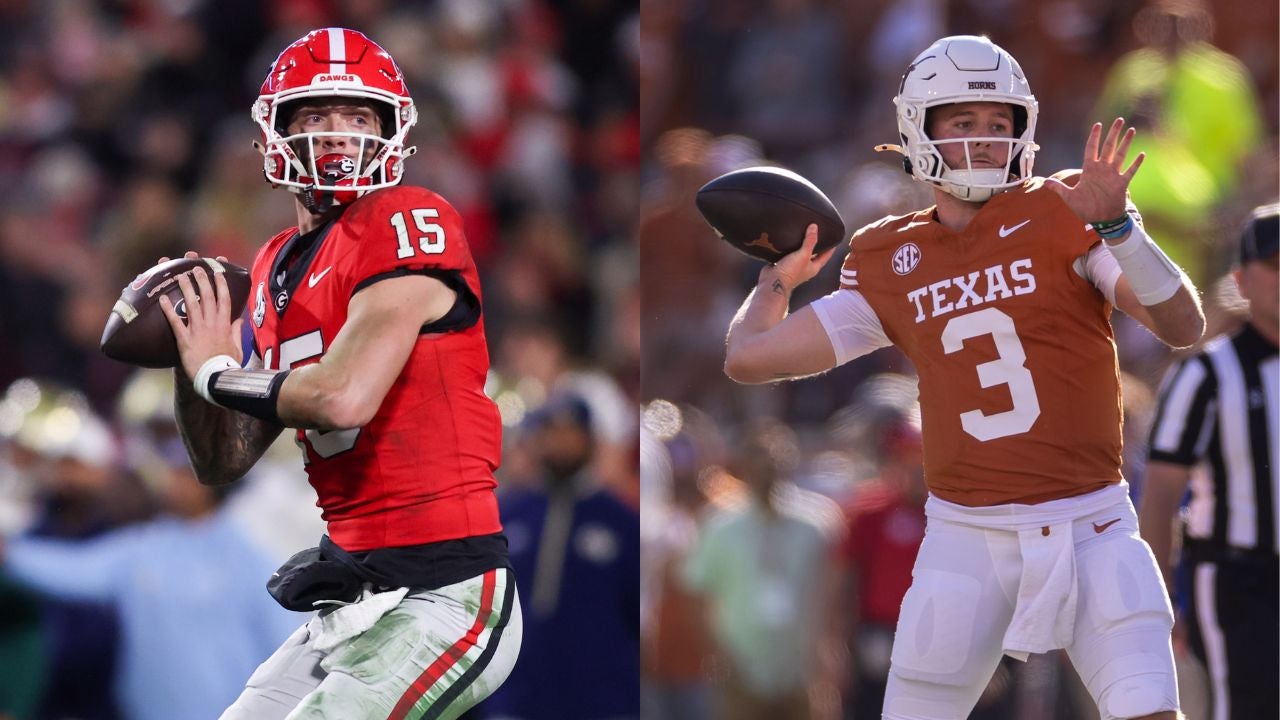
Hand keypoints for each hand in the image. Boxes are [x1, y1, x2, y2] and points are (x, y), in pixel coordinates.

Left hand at [157, 251, 243, 378]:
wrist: (216, 377)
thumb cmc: (228, 364)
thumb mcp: (237, 348)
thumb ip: (237, 332)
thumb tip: (239, 320)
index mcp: (225, 324)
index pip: (224, 299)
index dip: (221, 285)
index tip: (218, 273)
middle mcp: (212, 323)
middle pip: (207, 297)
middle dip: (202, 280)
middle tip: (196, 267)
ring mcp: (198, 330)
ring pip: (192, 304)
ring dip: (186, 289)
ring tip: (180, 276)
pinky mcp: (185, 339)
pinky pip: (175, 322)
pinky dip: (168, 310)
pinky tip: (162, 299)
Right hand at [760, 224, 838, 294]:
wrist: (772, 281)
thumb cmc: (790, 273)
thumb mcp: (803, 255)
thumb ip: (809, 241)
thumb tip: (814, 228)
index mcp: (813, 268)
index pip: (826, 256)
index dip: (830, 248)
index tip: (833, 240)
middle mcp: (805, 268)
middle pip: (814, 255)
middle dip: (816, 246)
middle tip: (817, 235)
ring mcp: (794, 267)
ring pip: (801, 254)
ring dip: (801, 246)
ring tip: (802, 235)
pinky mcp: (784, 265)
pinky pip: (789, 254)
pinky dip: (790, 248)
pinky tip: (787, 242)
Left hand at [1046, 118, 1143, 222]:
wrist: (1100, 220)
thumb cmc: (1085, 208)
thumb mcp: (1069, 197)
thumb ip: (1058, 187)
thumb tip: (1044, 182)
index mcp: (1089, 170)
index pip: (1091, 149)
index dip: (1094, 137)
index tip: (1097, 124)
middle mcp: (1102, 170)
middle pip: (1108, 147)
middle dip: (1113, 133)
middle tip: (1119, 119)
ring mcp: (1112, 175)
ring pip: (1120, 155)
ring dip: (1126, 143)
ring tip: (1131, 130)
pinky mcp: (1121, 184)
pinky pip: (1130, 171)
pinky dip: (1135, 164)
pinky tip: (1142, 154)